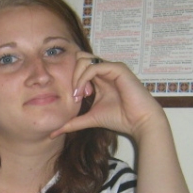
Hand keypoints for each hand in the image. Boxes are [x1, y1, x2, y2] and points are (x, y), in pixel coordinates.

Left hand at [51, 53, 165, 140]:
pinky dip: (84, 79)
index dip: (70, 80)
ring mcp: (111, 67)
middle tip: (75, 95)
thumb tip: (53, 134)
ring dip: (76, 77)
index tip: (74, 99)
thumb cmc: (119, 118)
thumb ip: (72, 122)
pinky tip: (84, 93)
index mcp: (99, 78)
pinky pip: (94, 66)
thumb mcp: (90, 118)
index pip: (77, 66)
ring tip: (79, 95)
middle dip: (71, 75)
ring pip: (83, 59)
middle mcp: (104, 70)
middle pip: (78, 58)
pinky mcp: (118, 68)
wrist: (139, 122)